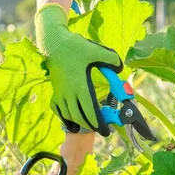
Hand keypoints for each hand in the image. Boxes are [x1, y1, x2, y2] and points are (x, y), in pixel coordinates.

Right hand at [35, 4, 122, 135]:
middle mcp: (69, 93)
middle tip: (99, 128)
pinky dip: (65, 118)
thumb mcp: (97, 50)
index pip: (90, 112)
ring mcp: (60, 93)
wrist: (54, 43)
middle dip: (91, 125)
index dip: (99, 124)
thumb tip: (120, 68)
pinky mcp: (54, 91)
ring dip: (79, 122)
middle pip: (80, 117)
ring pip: (69, 115)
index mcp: (81, 86)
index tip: (105, 130)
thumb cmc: (75, 47)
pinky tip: (71, 120)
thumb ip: (112, 59)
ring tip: (88, 123)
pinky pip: (58, 110)